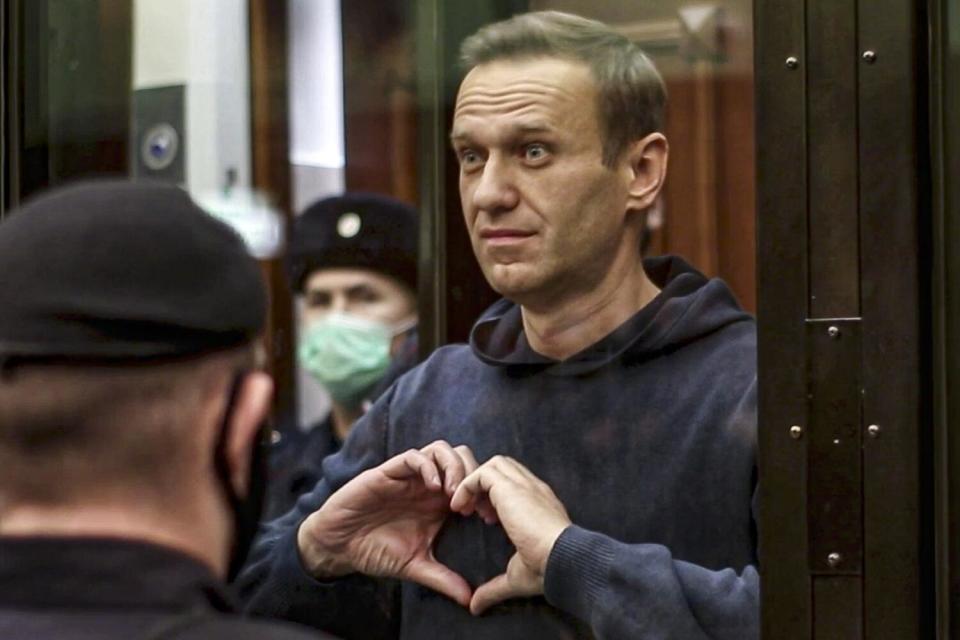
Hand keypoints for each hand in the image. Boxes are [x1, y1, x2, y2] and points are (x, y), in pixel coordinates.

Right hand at [297, 441, 479, 605]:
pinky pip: (413, 456)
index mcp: (438, 502)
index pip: (471, 481)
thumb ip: (442, 578)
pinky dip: (427, 466)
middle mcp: (426, 484)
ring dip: (453, 467)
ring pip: (441, 450)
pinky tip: (433, 487)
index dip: (484, 493)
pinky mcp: (388, 472)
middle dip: (473, 475)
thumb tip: (470, 599)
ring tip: (453, 494)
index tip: (488, 518)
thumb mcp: (414, 565)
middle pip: (462, 458)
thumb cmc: (375, 550)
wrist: (339, 545)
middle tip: (473, 505)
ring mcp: (409, 476)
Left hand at [449, 455, 571, 614]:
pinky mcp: (511, 487)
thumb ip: (493, 587)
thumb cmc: (547, 569)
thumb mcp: (515, 577)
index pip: (516, 484)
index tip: (486, 521)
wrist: (562, 560)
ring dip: (474, 482)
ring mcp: (525, 485)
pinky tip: (460, 508)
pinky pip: (482, 472)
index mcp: (540, 505)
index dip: (495, 497)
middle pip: (505, 467)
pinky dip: (467, 485)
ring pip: (495, 464)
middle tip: (472, 511)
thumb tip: (475, 605)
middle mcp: (534, 489)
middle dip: (484, 484)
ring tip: (464, 508)